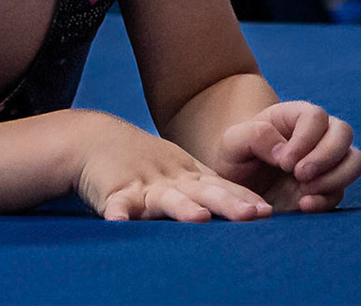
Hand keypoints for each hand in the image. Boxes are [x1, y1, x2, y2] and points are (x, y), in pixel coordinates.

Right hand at [74, 111, 272, 221]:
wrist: (94, 139)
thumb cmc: (145, 162)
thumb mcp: (180, 170)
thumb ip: (210, 189)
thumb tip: (255, 211)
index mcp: (189, 176)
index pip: (222, 188)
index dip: (243, 199)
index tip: (266, 212)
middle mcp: (171, 180)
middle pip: (203, 192)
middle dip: (227, 203)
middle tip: (250, 215)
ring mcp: (143, 184)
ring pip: (165, 198)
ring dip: (181, 207)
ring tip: (198, 218)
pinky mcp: (114, 191)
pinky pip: (116, 203)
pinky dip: (117, 211)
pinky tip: (118, 220)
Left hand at [218, 101, 360, 213]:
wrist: (238, 183)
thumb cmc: (235, 154)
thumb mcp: (232, 141)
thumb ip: (254, 136)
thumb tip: (285, 152)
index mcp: (293, 116)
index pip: (316, 116)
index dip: (306, 138)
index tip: (284, 162)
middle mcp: (317, 135)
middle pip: (344, 133)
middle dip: (326, 156)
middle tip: (300, 175)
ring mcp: (327, 161)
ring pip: (355, 159)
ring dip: (335, 177)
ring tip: (304, 190)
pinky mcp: (329, 186)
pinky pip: (344, 189)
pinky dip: (329, 198)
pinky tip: (304, 204)